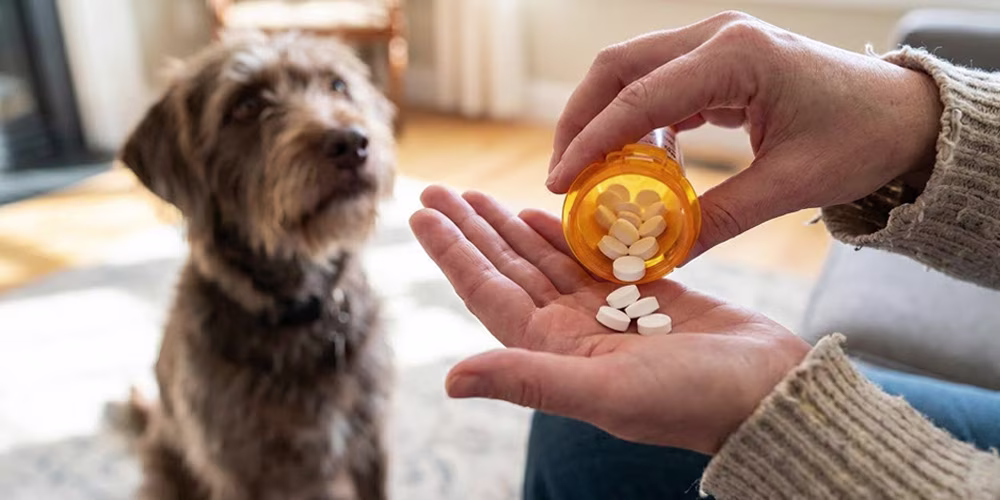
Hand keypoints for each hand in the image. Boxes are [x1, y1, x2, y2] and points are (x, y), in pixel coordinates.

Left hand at [409, 185, 809, 453]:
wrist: (769, 394)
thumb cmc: (692, 400)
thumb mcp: (605, 390)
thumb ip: (529, 380)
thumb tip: (450, 380)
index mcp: (554, 351)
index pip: (488, 293)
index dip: (452, 252)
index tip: (421, 212)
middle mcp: (571, 333)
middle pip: (508, 269)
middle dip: (472, 229)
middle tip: (438, 189)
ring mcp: (606, 314)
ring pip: (544, 260)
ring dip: (510, 227)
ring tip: (476, 194)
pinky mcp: (644, 295)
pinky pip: (589, 256)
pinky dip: (563, 232)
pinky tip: (541, 211)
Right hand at [546, 11, 942, 257]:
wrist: (904, 113)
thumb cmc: (861, 139)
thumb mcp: (791, 185)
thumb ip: (721, 218)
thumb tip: (656, 258)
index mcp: (737, 55)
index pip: (640, 97)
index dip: (591, 142)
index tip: (559, 183)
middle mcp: (717, 35)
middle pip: (618, 67)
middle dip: (579, 120)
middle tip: (561, 177)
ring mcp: (715, 43)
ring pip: (629, 71)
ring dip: (599, 118)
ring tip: (585, 175)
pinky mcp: (717, 60)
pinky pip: (656, 85)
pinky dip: (631, 121)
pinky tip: (628, 161)